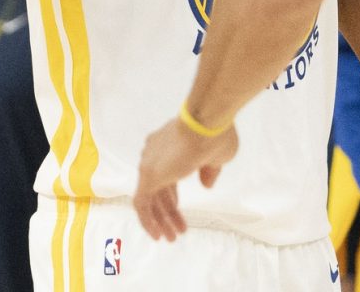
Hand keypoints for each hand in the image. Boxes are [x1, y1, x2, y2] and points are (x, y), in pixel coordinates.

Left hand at [134, 117, 238, 241]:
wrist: (207, 120)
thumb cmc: (216, 134)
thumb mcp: (217, 156)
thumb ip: (209, 171)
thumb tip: (206, 183)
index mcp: (168, 144)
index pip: (166, 174)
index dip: (171, 194)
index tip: (178, 208)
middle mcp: (153, 153)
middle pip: (158, 187)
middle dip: (167, 210)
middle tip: (178, 229)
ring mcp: (149, 163)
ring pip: (150, 197)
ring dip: (160, 219)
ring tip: (172, 237)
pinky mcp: (148, 176)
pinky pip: (142, 203)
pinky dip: (148, 220)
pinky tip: (158, 234)